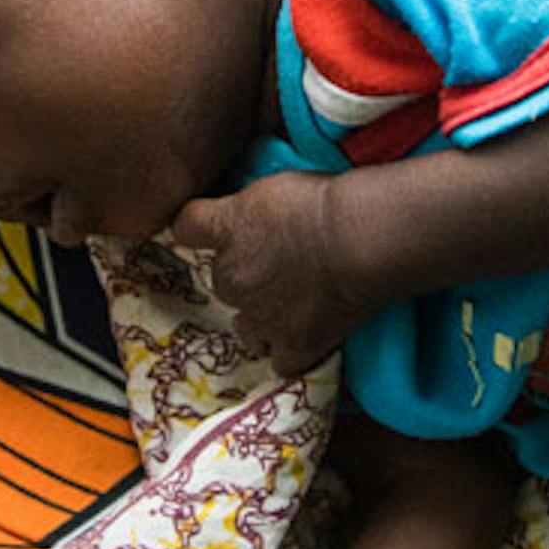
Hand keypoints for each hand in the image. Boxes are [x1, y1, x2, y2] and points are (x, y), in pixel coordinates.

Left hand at [168, 170, 362, 374]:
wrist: (362, 239)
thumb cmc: (325, 203)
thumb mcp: (273, 187)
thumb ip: (247, 208)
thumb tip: (243, 217)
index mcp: (227, 229)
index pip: (187, 227)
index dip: (200, 229)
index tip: (212, 229)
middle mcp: (232, 277)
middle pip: (221, 281)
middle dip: (243, 276)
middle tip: (278, 265)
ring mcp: (261, 316)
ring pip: (245, 327)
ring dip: (260, 319)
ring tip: (290, 306)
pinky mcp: (294, 344)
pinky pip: (281, 362)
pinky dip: (291, 352)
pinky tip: (306, 339)